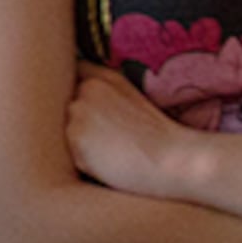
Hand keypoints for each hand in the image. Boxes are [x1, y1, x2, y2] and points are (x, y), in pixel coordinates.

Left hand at [62, 60, 193, 197]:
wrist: (176, 159)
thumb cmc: (158, 134)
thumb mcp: (130, 95)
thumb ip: (100, 87)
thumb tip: (69, 83)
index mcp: (97, 78)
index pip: (67, 84)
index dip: (78, 100)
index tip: (97, 115)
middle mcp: (82, 91)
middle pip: (65, 113)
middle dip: (82, 126)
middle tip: (115, 138)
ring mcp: (77, 114)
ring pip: (68, 135)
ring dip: (84, 146)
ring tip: (116, 150)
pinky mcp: (76, 139)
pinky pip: (73, 156)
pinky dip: (88, 163)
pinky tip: (112, 163)